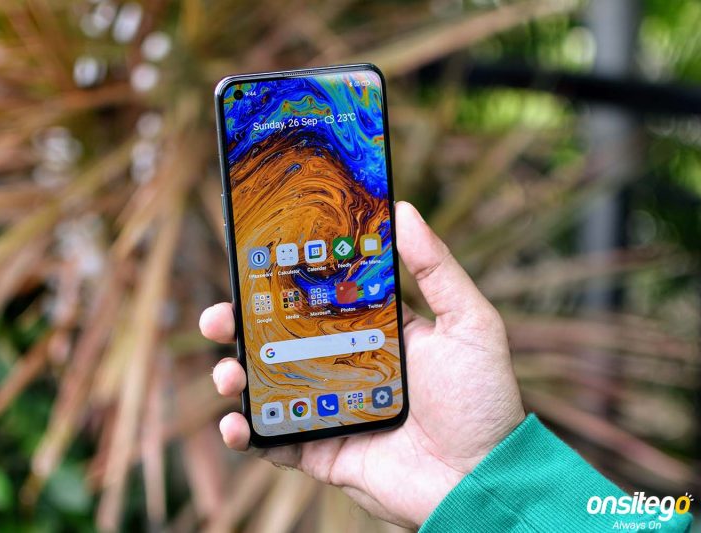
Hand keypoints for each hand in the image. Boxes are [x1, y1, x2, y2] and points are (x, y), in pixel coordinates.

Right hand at [199, 201, 524, 527]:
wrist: (481, 481)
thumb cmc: (482, 402)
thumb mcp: (470, 324)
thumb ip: (436, 269)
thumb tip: (404, 209)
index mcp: (372, 331)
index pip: (316, 296)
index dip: (281, 279)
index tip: (250, 259)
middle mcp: (343, 366)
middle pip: (276, 338)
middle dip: (238, 325)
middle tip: (218, 318)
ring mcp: (327, 409)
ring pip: (264, 385)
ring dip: (233, 375)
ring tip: (228, 373)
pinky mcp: (320, 450)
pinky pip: (271, 441)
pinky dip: (244, 433)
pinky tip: (236, 424)